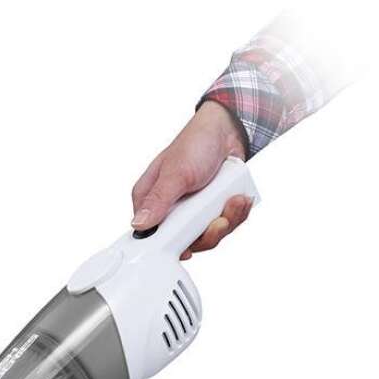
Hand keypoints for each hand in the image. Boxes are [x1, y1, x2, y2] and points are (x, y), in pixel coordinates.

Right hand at [131, 101, 252, 259]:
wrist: (227, 131)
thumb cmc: (195, 144)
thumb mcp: (176, 173)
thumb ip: (159, 200)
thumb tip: (139, 224)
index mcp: (151, 201)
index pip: (154, 237)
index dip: (172, 245)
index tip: (189, 248)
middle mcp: (170, 209)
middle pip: (186, 242)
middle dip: (208, 232)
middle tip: (219, 219)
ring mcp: (193, 211)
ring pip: (208, 236)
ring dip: (227, 220)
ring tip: (234, 201)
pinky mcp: (212, 210)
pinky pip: (225, 225)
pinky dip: (236, 215)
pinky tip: (240, 199)